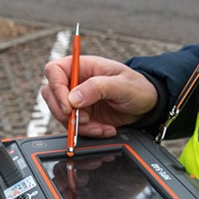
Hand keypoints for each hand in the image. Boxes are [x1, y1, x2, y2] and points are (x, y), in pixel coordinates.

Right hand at [42, 55, 157, 137]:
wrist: (148, 105)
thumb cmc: (138, 87)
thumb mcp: (122, 84)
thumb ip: (97, 88)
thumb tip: (73, 98)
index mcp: (82, 66)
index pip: (54, 71)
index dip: (56, 87)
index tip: (68, 105)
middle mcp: (75, 82)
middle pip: (50, 94)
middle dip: (63, 111)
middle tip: (81, 119)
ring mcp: (77, 100)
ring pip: (60, 114)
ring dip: (78, 125)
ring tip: (99, 126)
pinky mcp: (82, 116)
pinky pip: (74, 127)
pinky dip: (87, 132)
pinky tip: (104, 129)